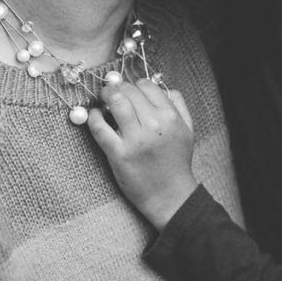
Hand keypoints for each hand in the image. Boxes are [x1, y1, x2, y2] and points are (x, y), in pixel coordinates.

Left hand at [87, 79, 198, 230]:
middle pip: (129, 91)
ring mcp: (136, 139)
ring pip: (116, 102)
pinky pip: (100, 128)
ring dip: (106, 95)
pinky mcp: (119, 154)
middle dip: (118, 88)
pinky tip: (95, 115)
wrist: (170, 195)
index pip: (146, 85)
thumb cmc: (177, 161)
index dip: (135, 85)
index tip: (129, 90)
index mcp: (170, 116)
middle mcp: (154, 124)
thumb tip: (164, 87)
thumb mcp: (188, 129)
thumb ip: (179, 105)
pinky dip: (94, 117)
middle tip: (112, 92)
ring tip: (104, 99)